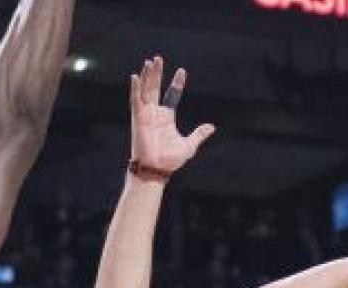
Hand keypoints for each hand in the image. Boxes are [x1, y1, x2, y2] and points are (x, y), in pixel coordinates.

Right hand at [129, 56, 214, 174]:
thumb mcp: (189, 145)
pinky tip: (136, 76)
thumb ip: (199, 134)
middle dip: (157, 73)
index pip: (171, 95)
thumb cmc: (170, 160)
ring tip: (149, 62)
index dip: (177, 83)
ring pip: (146, 90)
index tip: (182, 71)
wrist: (157, 169)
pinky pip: (136, 100)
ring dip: (147, 76)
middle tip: (158, 58)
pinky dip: (135, 88)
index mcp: (166, 117)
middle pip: (156, 88)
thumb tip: (211, 127)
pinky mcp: (138, 118)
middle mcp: (155, 113)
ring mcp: (146, 114)